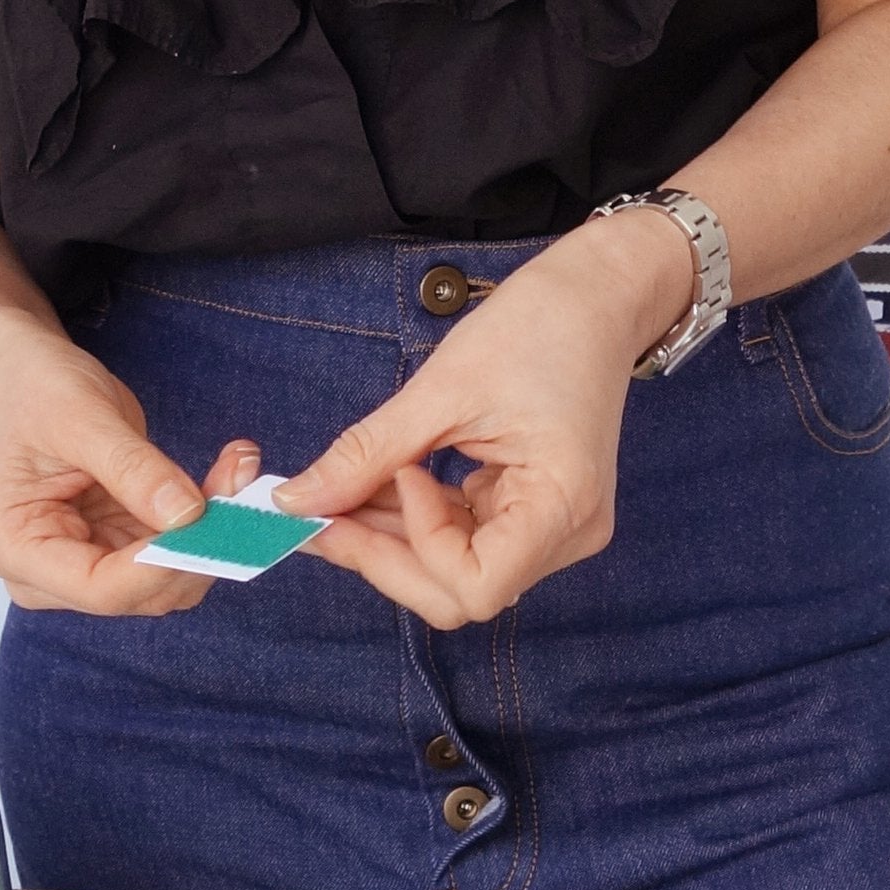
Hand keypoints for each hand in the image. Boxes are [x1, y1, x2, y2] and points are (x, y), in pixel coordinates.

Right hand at [0, 328, 257, 614]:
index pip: (98, 587)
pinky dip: (208, 518)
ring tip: (238, 466)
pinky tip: (229, 471)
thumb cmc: (33, 390)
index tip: (208, 525)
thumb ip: (132, 469)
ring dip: (213, 533)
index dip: (158, 567)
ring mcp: (87, 561)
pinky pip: (174, 549)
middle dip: (196, 546)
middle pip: (139, 592)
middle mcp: (50, 573)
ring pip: (167, 576)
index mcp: (18, 548)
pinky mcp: (119, 544)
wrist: (23, 374)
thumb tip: (186, 515)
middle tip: (240, 480)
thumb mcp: (80, 418)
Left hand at [270, 227, 680, 627]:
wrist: (594, 297)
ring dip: (391, 539)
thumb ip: (370, 454)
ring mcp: (553, 527)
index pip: (477, 586)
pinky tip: (382, 484)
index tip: (399, 475)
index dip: (421, 546)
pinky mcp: (533, 511)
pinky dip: (416, 519)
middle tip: (320, 515)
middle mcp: (569, 533)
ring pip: (455, 571)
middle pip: (461, 592)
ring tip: (341, 494)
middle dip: (384, 557)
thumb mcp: (443, 388)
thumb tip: (295, 501)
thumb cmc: (540, 327)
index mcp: (563, 507)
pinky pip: (465, 539)